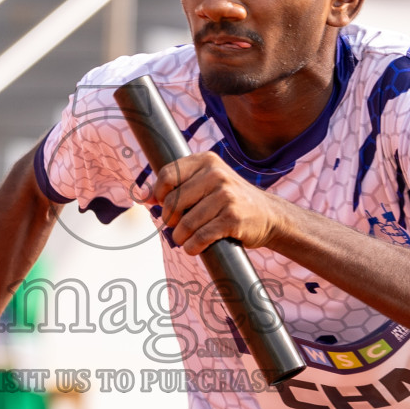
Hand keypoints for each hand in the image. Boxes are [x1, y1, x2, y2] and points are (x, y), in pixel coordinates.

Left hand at [151, 152, 288, 255]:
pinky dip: (192, 247)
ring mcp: (226, 196)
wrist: (268, 215)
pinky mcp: (232, 218)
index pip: (166, 175)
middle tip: (177, 226)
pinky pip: (200, 237)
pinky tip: (195, 247)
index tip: (163, 206)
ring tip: (186, 239)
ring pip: (185, 223)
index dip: (158, 195)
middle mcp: (216, 174)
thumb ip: (176, 186)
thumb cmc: (229, 200)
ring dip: (180, 238)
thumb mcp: (205, 184)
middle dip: (170, 220)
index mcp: (206, 161)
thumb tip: (141, 195)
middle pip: (172, 202)